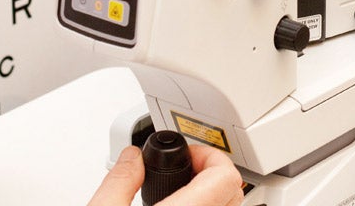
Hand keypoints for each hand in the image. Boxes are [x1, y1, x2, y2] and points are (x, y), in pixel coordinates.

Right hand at [87, 144, 243, 205]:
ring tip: (185, 185)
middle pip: (235, 191)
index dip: (210, 155)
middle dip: (213, 170)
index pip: (226, 176)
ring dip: (213, 189)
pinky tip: (183, 204)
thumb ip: (119, 180)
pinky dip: (209, 205)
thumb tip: (131, 157)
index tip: (188, 155)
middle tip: (186, 167)